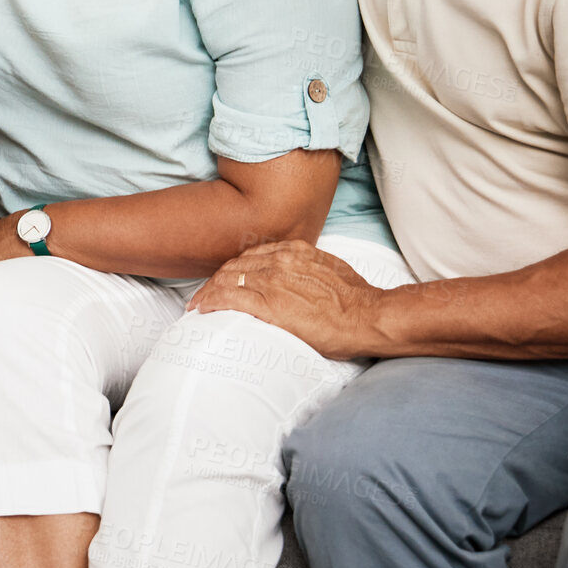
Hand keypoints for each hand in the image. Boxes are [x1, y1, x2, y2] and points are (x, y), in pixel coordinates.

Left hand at [188, 239, 386, 360]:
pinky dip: (212, 302)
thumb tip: (296, 280)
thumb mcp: (329, 270)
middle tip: (203, 296)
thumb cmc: (356, 301)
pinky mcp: (270, 304)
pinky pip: (230, 298)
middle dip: (215, 281)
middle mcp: (280, 260)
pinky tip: (203, 309)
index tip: (223, 281)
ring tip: (199, 305)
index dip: (232, 269)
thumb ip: (307, 268)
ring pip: (227, 279)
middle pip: (234, 266)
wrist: (369, 316)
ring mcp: (273, 281)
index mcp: (294, 250)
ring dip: (209, 292)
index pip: (251, 256)